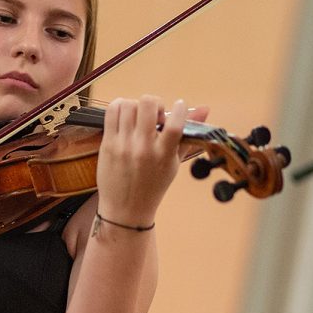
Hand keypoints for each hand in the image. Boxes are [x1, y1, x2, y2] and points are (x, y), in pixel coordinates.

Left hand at [94, 97, 208, 227]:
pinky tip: (126, 116)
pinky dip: (120, 106)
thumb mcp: (174, 163)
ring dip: (137, 105)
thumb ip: (187, 135)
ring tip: (139, 118)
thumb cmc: (153, 187)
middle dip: (155, 103)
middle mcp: (143, 148)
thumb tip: (205, 109)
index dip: (180, 108)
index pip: (174, 124)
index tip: (180, 106)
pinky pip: (112, 112)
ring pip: (128, 105)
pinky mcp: (108, 144)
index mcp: (163, 155)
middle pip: (148, 104)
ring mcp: (123, 145)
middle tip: (155, 115)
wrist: (125, 209)